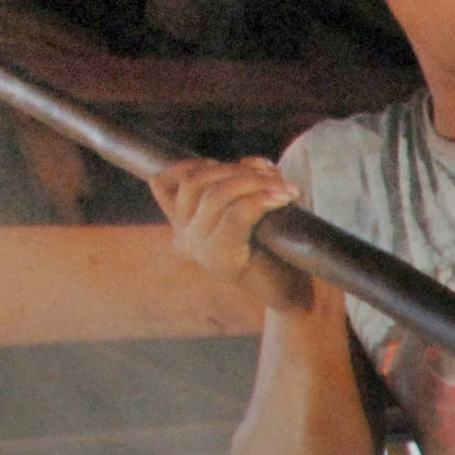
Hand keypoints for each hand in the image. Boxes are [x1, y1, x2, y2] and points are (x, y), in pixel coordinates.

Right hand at [149, 158, 313, 312]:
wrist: (292, 293)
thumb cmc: (274, 250)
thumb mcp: (253, 208)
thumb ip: (245, 182)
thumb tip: (253, 162)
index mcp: (182, 227)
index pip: (162, 183)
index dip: (195, 164)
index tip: (236, 166)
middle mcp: (183, 238)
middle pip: (196, 183)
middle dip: (237, 170)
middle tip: (275, 176)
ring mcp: (198, 250)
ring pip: (216, 195)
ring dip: (254, 183)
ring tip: (285, 188)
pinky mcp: (220, 258)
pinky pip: (235, 215)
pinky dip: (260, 201)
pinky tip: (282, 199)